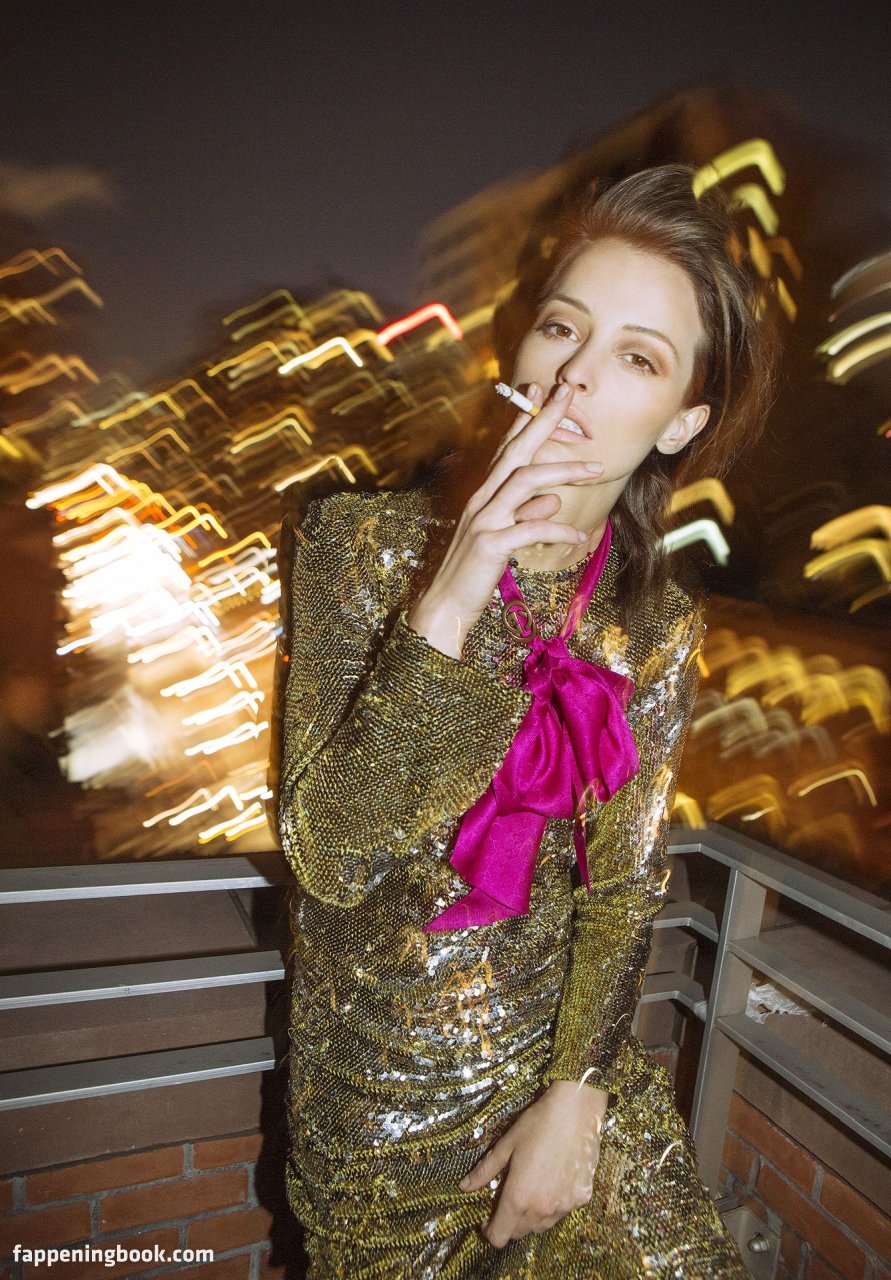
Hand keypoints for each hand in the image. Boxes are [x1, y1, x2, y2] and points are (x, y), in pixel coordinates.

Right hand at [407, 383, 603, 656]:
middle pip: (517, 451)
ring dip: (564, 471)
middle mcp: (482, 500)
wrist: (445, 606)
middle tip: (570, 395)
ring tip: (597, 469)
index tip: (542, 391)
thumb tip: (553, 500)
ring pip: (526, 481)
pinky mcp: (491, 545)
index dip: (524, 419)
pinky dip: (557, 529)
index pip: (507, 449)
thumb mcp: (504, 539)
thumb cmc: (474, 573)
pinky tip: (579, 535)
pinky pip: (531, 529)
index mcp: (484, 496)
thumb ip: (526, 515)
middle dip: (545, 420)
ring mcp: (484, 520)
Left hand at [458, 1079, 607, 1247]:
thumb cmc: (537, 1124)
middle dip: (509, 1222)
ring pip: (541, 1226)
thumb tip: (463, 1187)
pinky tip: (552, 1182)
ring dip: (531, 1217)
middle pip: (519, 1233)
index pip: (499, 1236)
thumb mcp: (506, 1145)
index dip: (490, 1232)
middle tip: (508, 1198)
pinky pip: (562, 1212)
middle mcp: (542, 1208)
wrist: (576, 1111)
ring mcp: (564, 1206)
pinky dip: (553, 1206)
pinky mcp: (581, 1199)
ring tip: (530, 1190)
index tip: (486, 1221)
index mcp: (518, 1197)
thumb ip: (484, 1171)